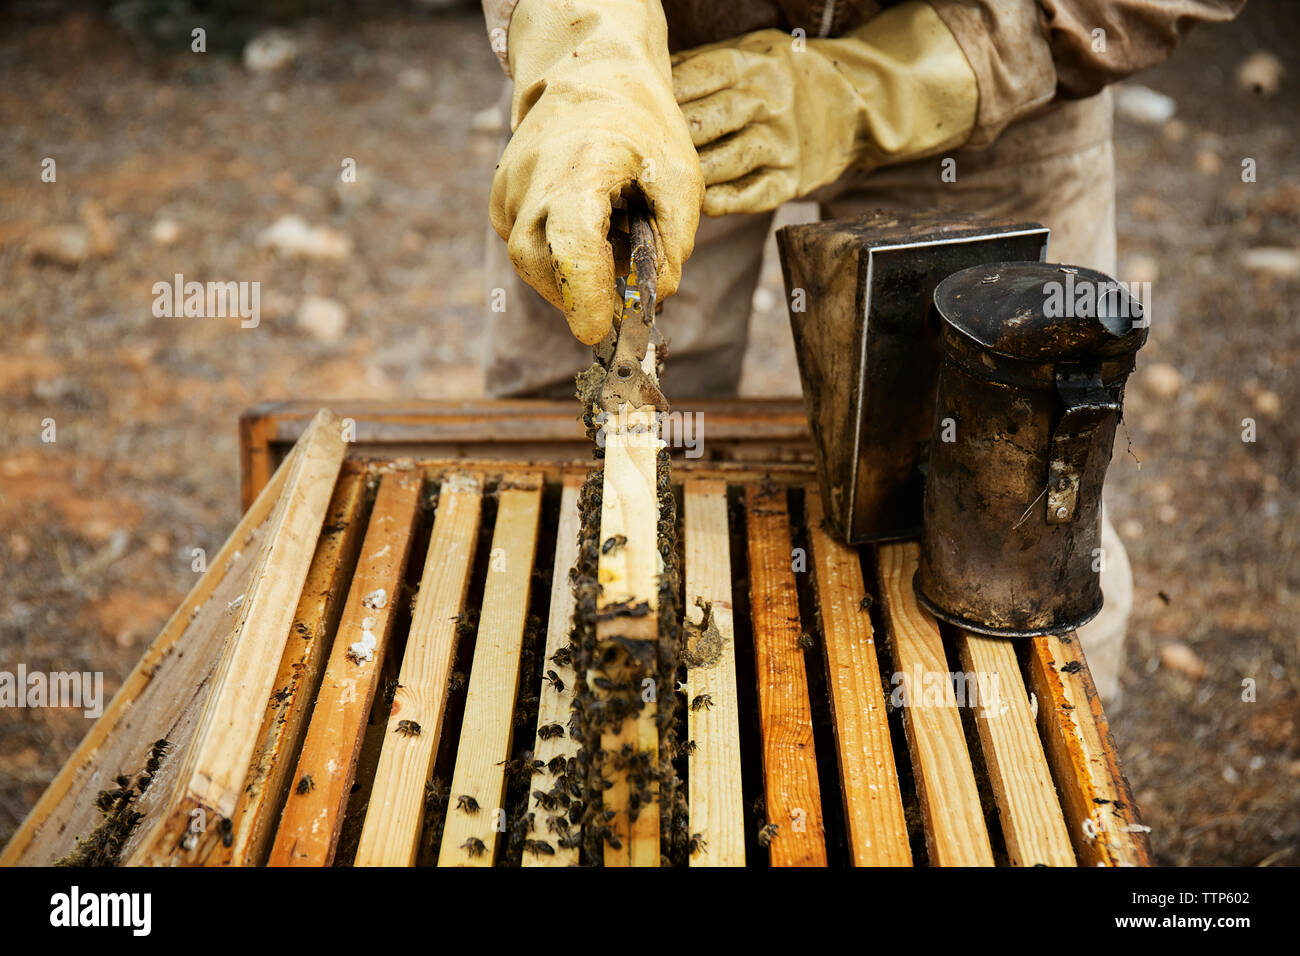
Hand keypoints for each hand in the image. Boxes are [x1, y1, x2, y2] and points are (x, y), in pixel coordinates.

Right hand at [489, 0, 704, 344]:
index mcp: (579, 166)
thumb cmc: (640, 124)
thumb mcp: (681, 177)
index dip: (585, 294)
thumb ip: (673, 244)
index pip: (571, 244)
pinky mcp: (500, 203)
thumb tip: (653, 297)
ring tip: (610, 247)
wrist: (588, 74)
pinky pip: (529, 250)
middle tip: (619, 308)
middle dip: (579, 297)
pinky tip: (587, 235)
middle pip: (541, 264)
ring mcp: (507, 192)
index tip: (599, 332)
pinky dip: (560, 261)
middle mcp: (530, 180)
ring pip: (533, 264)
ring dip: (572, 278)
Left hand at [672, 1, 976, 215]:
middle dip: (670, 139)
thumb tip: (648, 82)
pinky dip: (720, 202)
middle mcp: (768, 104)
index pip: (693, 82)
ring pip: (723, 163)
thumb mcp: (750, 52)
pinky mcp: (790, 180)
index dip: (660, 99)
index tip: (638, 112)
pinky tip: (700, 201)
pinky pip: (749, 195)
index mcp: (752, 66)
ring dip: (690, 173)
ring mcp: (781, 145)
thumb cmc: (783, 75)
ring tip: (664, 179)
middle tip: (643, 151)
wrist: (854, 100)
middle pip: (704, 124)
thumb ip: (703, 66)